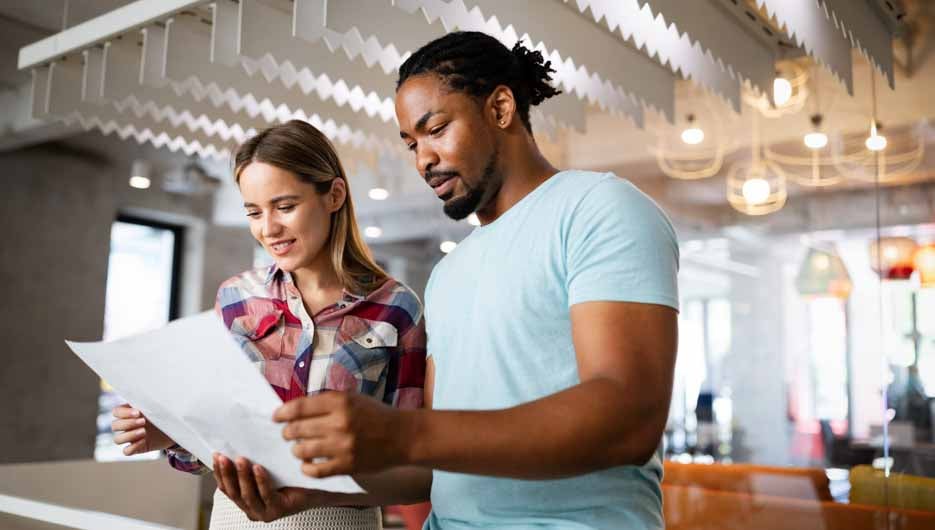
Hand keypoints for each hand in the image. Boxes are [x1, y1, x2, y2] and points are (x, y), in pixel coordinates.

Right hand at [111, 404, 174, 454]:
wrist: (173, 428)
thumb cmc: (163, 414)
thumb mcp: (158, 406)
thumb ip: (150, 400)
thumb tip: (152, 390)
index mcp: (129, 413)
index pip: (116, 412)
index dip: (124, 413)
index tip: (138, 412)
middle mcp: (126, 426)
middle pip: (114, 426)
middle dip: (128, 423)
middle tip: (143, 421)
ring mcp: (130, 438)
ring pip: (117, 439)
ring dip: (129, 435)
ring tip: (144, 431)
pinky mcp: (136, 448)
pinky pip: (126, 451)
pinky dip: (133, 447)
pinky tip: (144, 441)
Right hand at [212, 454, 311, 522]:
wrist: (316, 487)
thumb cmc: (290, 478)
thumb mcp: (265, 470)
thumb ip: (250, 464)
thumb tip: (237, 441)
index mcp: (245, 501)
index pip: (226, 488)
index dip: (219, 472)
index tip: (216, 456)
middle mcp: (252, 509)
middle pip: (233, 493)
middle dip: (227, 473)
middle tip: (224, 457)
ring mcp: (265, 512)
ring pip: (247, 495)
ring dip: (241, 476)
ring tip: (240, 460)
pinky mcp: (279, 510)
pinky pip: (266, 494)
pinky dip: (260, 481)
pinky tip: (258, 468)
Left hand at [274, 392, 408, 477]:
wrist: (402, 436)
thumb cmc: (375, 415)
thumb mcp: (352, 398)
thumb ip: (326, 402)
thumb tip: (296, 408)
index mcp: (340, 401)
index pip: (299, 407)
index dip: (282, 413)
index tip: (276, 417)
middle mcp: (340, 422)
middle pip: (297, 429)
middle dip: (287, 433)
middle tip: (288, 434)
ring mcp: (343, 446)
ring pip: (302, 450)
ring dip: (296, 450)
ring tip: (298, 449)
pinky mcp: (347, 465)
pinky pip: (315, 470)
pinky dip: (306, 468)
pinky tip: (307, 464)